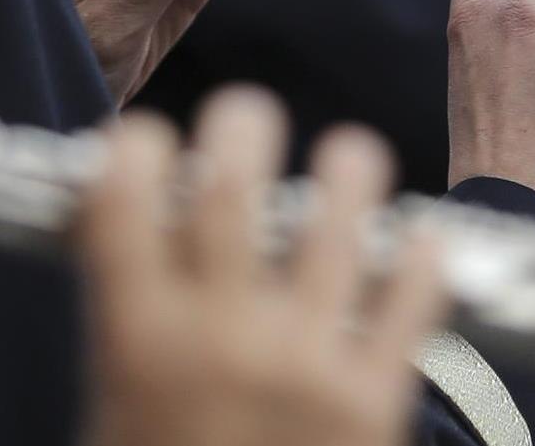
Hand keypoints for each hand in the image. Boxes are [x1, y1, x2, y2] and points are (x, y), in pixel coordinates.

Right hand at [77, 89, 441, 445]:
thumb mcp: (113, 422)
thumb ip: (124, 337)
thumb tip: (122, 247)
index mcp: (138, 343)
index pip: (123, 197)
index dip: (135, 149)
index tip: (149, 141)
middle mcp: (221, 338)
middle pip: (232, 185)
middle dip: (241, 128)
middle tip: (248, 119)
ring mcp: (305, 364)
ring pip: (338, 221)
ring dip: (346, 169)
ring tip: (348, 156)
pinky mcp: (375, 400)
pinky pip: (412, 301)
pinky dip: (421, 259)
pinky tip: (421, 240)